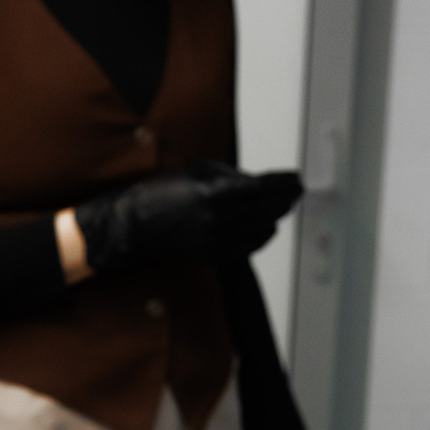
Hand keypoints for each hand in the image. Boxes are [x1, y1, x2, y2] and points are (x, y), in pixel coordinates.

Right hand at [73, 163, 302, 276]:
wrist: (133, 225)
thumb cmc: (159, 193)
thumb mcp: (194, 174)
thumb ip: (227, 178)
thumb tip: (255, 184)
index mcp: (216, 194)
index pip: (263, 188)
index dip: (283, 183)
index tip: (296, 178)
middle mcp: (221, 220)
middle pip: (268, 210)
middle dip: (285, 199)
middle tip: (296, 191)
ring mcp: (218, 240)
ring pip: (261, 230)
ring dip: (275, 217)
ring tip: (283, 207)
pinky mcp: (213, 255)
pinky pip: (248, 247)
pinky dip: (261, 237)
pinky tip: (266, 229)